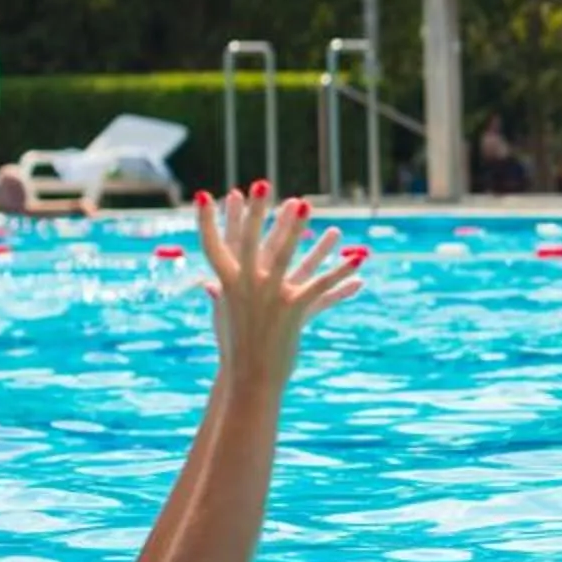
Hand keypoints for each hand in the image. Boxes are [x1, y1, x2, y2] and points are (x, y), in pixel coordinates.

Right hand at [196, 189, 360, 383]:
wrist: (248, 378)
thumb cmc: (235, 348)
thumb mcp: (224, 318)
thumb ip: (220, 296)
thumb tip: (211, 286)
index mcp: (227, 284)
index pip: (214, 246)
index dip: (209, 222)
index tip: (205, 195)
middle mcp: (245, 287)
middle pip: (250, 241)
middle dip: (255, 211)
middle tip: (261, 184)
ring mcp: (269, 297)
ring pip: (286, 255)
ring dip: (296, 228)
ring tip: (305, 204)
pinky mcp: (293, 310)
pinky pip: (320, 285)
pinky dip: (340, 273)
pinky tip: (357, 260)